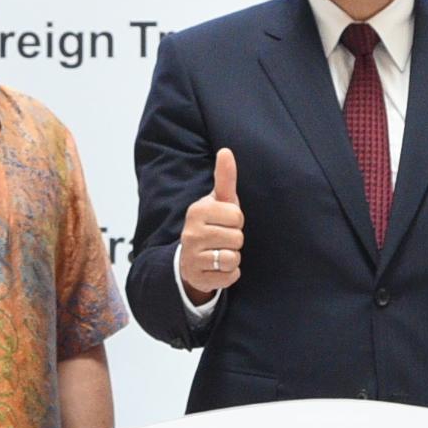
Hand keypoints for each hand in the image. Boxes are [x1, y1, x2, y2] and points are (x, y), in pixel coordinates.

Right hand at [179, 148, 244, 301]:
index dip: (237, 221)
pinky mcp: (197, 277)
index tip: (225, 222)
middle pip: (237, 238)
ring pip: (233, 258)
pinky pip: (230, 276)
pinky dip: (229, 274)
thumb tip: (226, 150)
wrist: (191, 258)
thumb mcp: (219, 201)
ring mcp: (191, 256)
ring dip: (233, 258)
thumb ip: (225, 177)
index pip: (237, 216)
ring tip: (219, 253)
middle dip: (235, 240)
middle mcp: (190, 233)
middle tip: (222, 239)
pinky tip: (218, 268)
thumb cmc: (212, 224)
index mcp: (197, 211)